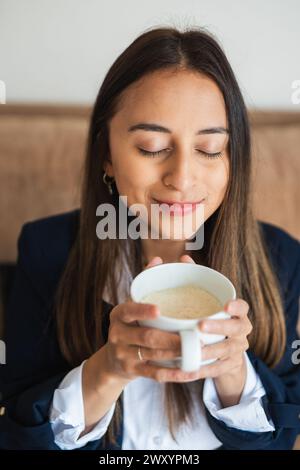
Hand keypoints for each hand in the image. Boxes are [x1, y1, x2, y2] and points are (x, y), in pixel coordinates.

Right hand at [104, 255, 203, 382]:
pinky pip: (155, 374)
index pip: (129, 311)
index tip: (159, 309)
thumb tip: (158, 259)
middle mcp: (118, 335)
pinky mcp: (133, 372)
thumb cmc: (130, 325)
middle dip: (172, 338)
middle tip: (194, 335)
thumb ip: (145, 282)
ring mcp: (124, 355)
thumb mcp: (131, 305)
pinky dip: (174, 373)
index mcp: (118, 315)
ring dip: (177, 355)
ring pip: (153, 356)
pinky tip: (190, 371)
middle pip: (147, 336)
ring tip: (197, 351)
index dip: (143, 310)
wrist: (113, 360)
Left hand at [175, 256, 252, 405]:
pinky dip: (203, 370)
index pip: (243, 307)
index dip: (237, 307)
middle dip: (219, 328)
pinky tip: (189, 370)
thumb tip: (183, 258)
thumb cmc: (210, 319)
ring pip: (226, 351)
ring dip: (209, 352)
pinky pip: (217, 370)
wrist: (221, 352)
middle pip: (236, 330)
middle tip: (200, 326)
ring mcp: (237, 350)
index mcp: (236, 313)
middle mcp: (241, 331)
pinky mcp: (229, 367)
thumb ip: (196, 279)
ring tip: (192, 350)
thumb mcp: (205, 301)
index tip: (226, 305)